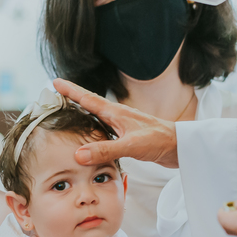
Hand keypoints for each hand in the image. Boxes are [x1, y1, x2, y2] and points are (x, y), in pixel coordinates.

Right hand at [53, 79, 178, 167]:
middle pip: (90, 104)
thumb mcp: (131, 146)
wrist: (181, 146)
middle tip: (57, 96)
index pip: (88, 99)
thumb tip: (78, 155)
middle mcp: (118, 116)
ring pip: (97, 118)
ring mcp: (123, 126)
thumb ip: (105, 150)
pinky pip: (105, 131)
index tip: (56, 82)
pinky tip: (92, 139)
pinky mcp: (128, 137)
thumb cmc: (160, 141)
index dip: (71, 91)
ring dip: (83, 115)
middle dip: (73, 99)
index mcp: (116, 113)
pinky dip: (94, 131)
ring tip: (69, 116)